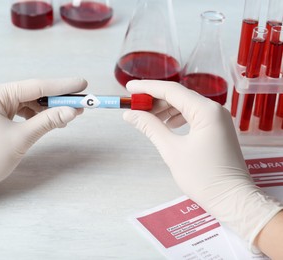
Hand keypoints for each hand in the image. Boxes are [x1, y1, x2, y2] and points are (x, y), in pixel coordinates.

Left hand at [0, 77, 86, 224]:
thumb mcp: (22, 138)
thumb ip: (48, 121)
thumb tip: (72, 111)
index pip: (36, 86)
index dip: (62, 86)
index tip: (83, 84)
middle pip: (34, 93)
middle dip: (57, 99)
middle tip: (81, 102)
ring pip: (30, 103)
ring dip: (49, 109)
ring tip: (68, 116)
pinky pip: (23, 112)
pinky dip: (38, 117)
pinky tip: (51, 122)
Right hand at [123, 80, 281, 248]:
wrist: (231, 199)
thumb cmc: (202, 177)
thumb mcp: (171, 150)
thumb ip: (150, 127)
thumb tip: (130, 114)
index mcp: (206, 111)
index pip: (172, 91)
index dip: (147, 88)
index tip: (128, 87)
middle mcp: (214, 109)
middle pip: (179, 96)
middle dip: (155, 99)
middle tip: (133, 105)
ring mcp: (217, 119)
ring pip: (185, 105)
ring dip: (164, 109)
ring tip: (146, 117)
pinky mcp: (216, 129)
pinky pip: (193, 116)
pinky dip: (176, 117)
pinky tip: (166, 125)